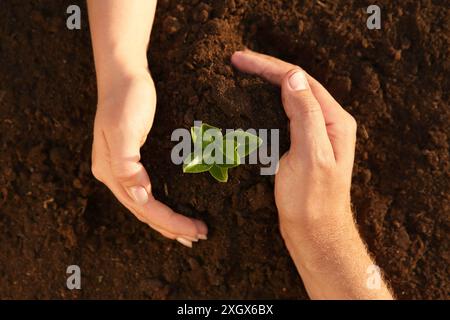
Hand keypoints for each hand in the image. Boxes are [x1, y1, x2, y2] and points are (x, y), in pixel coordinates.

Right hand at [91, 68, 206, 246]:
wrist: (124, 73)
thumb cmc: (127, 98)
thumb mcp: (125, 129)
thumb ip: (126, 165)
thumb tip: (138, 197)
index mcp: (110, 171)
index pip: (144, 207)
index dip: (170, 222)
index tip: (196, 230)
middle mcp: (114, 175)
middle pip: (144, 211)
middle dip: (171, 227)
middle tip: (200, 236)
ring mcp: (122, 168)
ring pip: (145, 204)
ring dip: (166, 221)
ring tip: (189, 232)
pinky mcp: (132, 160)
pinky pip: (147, 191)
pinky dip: (161, 205)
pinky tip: (173, 209)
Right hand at [232, 50, 391, 298]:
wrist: (315, 233)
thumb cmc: (313, 202)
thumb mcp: (311, 157)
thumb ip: (306, 115)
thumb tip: (293, 76)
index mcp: (334, 120)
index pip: (300, 81)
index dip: (269, 67)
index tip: (239, 60)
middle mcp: (327, 122)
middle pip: (296, 84)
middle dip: (267, 70)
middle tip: (237, 61)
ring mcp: (316, 133)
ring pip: (290, 98)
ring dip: (267, 83)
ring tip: (243, 74)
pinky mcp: (303, 145)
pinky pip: (285, 115)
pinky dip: (267, 103)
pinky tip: (254, 102)